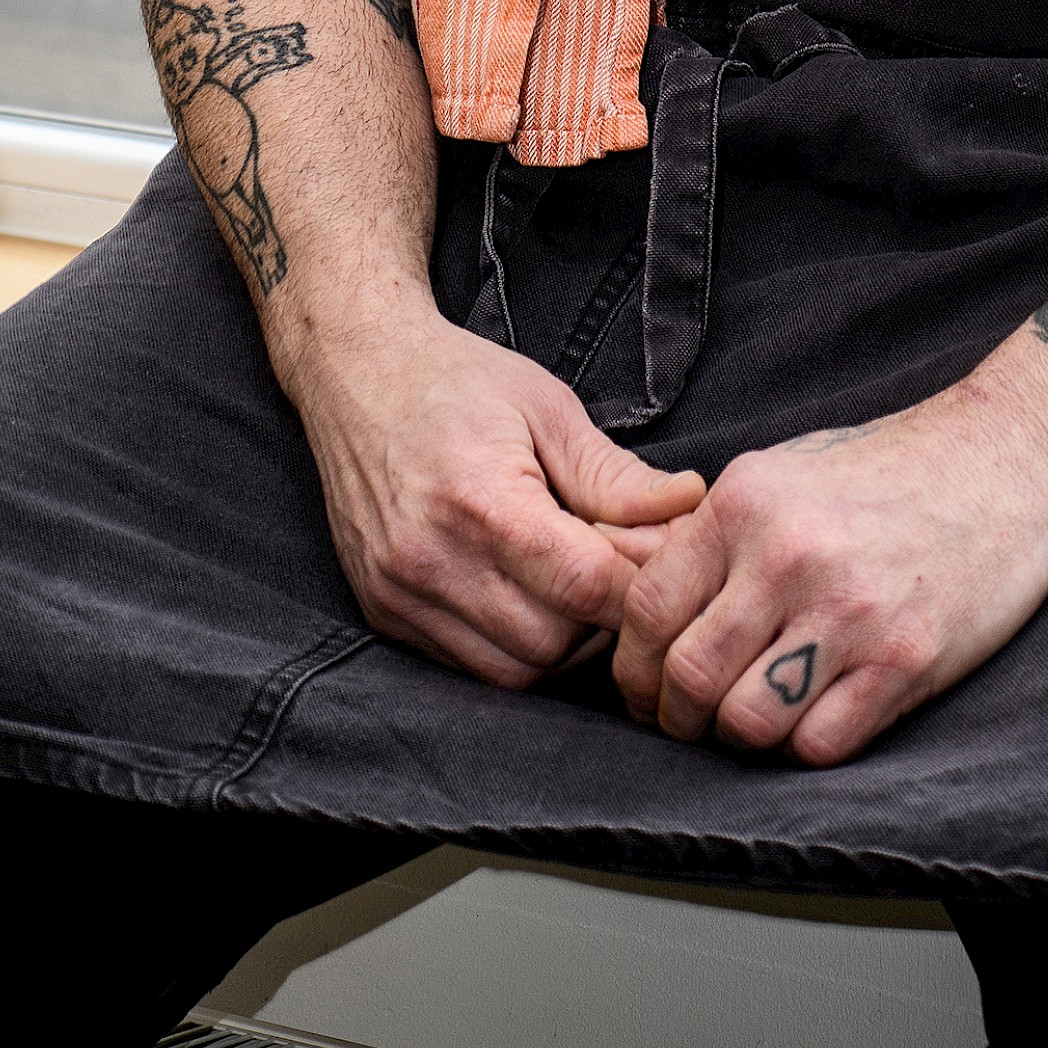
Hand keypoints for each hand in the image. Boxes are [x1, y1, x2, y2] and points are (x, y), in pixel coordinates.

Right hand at [292, 303, 703, 688]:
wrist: (357, 374)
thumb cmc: (459, 381)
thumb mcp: (548, 407)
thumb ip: (616, 475)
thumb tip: (690, 508)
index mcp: (479, 500)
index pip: (586, 587)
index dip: (639, 583)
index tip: (660, 559)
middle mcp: (430, 559)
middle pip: (553, 644)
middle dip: (601, 619)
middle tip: (614, 567)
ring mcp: (400, 595)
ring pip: (513, 673)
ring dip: (560, 642)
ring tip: (571, 580)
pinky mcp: (384, 614)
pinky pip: (469, 667)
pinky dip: (513, 646)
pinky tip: (527, 594)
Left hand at [611, 339, 1047, 767]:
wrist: (1009, 455)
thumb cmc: (892, 468)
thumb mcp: (786, 472)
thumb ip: (719, 536)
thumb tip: (650, 612)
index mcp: (745, 502)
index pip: (647, 611)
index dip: (634, 670)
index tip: (646, 691)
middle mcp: (788, 555)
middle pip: (689, 678)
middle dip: (678, 719)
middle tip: (692, 724)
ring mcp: (850, 611)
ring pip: (748, 724)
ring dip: (743, 740)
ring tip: (758, 722)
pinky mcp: (907, 658)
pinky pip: (821, 744)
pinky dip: (808, 746)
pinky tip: (820, 716)